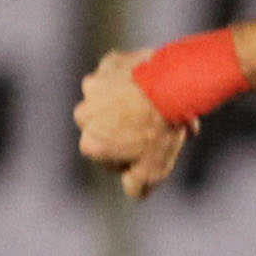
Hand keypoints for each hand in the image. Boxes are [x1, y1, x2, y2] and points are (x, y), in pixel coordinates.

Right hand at [76, 51, 190, 198]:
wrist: (171, 89)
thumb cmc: (160, 132)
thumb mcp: (153, 170)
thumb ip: (136, 186)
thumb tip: (133, 192)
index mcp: (90, 143)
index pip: (106, 154)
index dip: (129, 153)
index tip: (149, 147)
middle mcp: (84, 114)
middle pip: (104, 124)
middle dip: (123, 126)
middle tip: (153, 124)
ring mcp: (94, 86)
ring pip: (109, 97)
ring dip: (125, 100)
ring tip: (154, 103)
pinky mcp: (108, 63)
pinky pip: (119, 72)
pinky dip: (131, 77)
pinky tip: (151, 82)